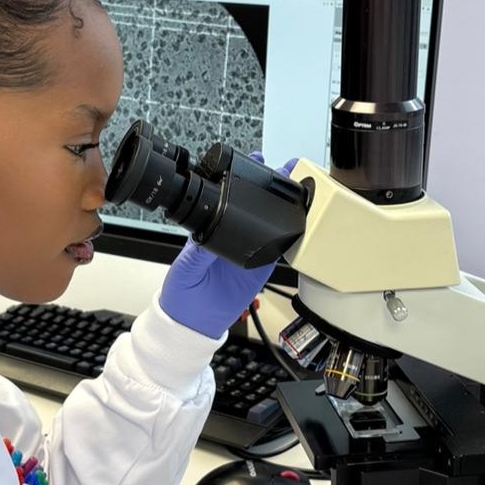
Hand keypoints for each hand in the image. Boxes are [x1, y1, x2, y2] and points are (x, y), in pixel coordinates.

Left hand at [158, 155, 295, 338]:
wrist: (194, 322)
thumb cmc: (182, 291)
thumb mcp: (186, 266)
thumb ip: (199, 251)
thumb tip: (208, 235)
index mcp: (211, 228)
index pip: (230, 198)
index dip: (244, 179)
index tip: (256, 163)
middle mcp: (233, 236)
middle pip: (257, 207)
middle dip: (273, 187)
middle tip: (287, 169)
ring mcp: (250, 251)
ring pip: (272, 224)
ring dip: (287, 207)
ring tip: (300, 189)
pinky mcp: (262, 267)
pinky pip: (280, 249)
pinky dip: (292, 236)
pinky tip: (301, 222)